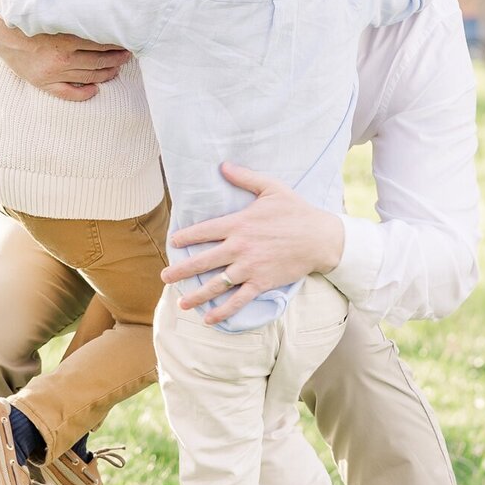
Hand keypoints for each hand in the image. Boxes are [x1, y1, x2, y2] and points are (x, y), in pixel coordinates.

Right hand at [0, 6, 129, 100]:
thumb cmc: (28, 16)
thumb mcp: (53, 10)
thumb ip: (75, 12)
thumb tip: (100, 5)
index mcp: (65, 37)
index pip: (101, 42)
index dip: (118, 41)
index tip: (128, 39)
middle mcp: (61, 57)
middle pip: (100, 60)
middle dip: (118, 57)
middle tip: (129, 53)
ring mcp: (52, 72)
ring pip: (90, 76)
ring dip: (108, 73)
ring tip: (118, 67)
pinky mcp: (43, 82)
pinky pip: (69, 93)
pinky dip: (85, 93)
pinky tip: (96, 89)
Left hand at [162, 163, 343, 323]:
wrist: (319, 238)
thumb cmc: (295, 211)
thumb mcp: (271, 188)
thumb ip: (245, 177)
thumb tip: (223, 165)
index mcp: (238, 223)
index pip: (204, 231)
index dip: (185, 237)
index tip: (172, 242)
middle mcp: (239, 247)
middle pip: (203, 260)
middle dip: (181, 270)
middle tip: (165, 277)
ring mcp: (249, 267)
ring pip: (216, 284)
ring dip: (197, 295)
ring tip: (181, 303)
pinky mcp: (261, 283)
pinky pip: (238, 300)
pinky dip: (223, 311)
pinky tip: (210, 319)